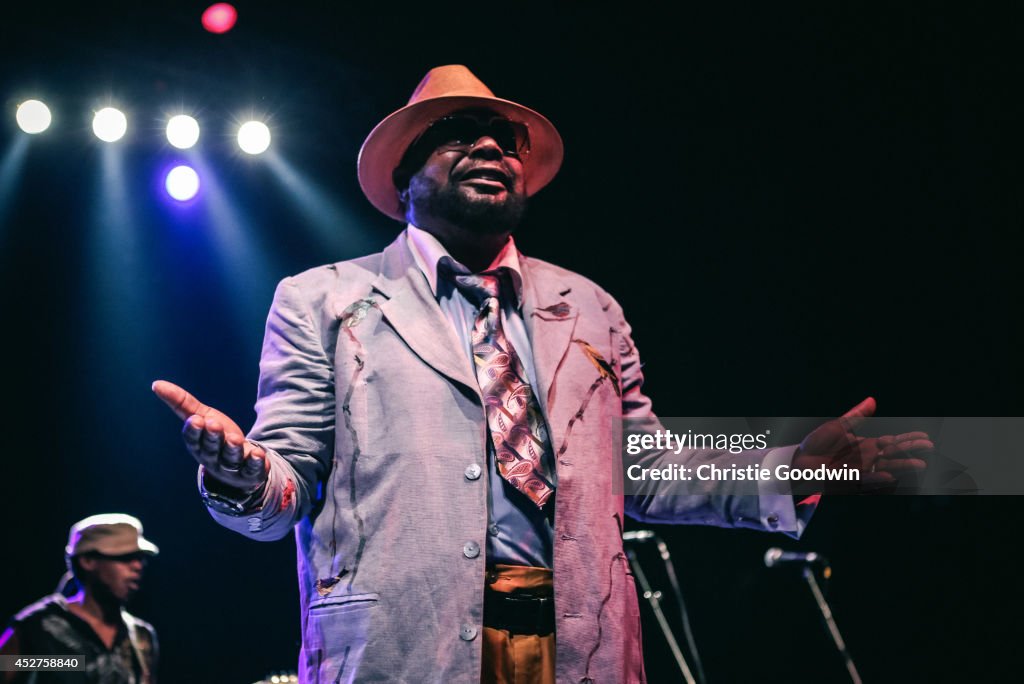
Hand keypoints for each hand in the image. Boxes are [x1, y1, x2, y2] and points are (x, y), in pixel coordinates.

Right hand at [152, 380, 266, 491]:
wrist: (238, 465)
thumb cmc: (216, 437)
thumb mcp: (201, 417)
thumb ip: (182, 403)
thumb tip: (156, 384)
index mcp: (199, 445)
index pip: (194, 439)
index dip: (194, 431)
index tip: (195, 419)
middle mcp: (213, 458)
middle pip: (212, 448)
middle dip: (212, 437)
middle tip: (212, 424)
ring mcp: (232, 468)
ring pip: (231, 458)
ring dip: (232, 449)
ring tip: (235, 439)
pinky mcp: (251, 473)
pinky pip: (253, 469)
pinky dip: (255, 463)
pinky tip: (258, 454)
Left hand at [793, 397, 931, 489]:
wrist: (798, 461)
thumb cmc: (817, 444)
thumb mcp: (838, 426)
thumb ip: (857, 416)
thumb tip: (873, 400)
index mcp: (866, 445)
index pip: (892, 442)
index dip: (908, 440)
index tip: (925, 437)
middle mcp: (867, 458)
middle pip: (895, 455)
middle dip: (911, 451)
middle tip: (929, 447)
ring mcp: (861, 470)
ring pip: (887, 468)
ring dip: (902, 466)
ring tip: (920, 464)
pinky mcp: (850, 480)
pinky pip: (867, 480)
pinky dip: (878, 478)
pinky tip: (889, 475)